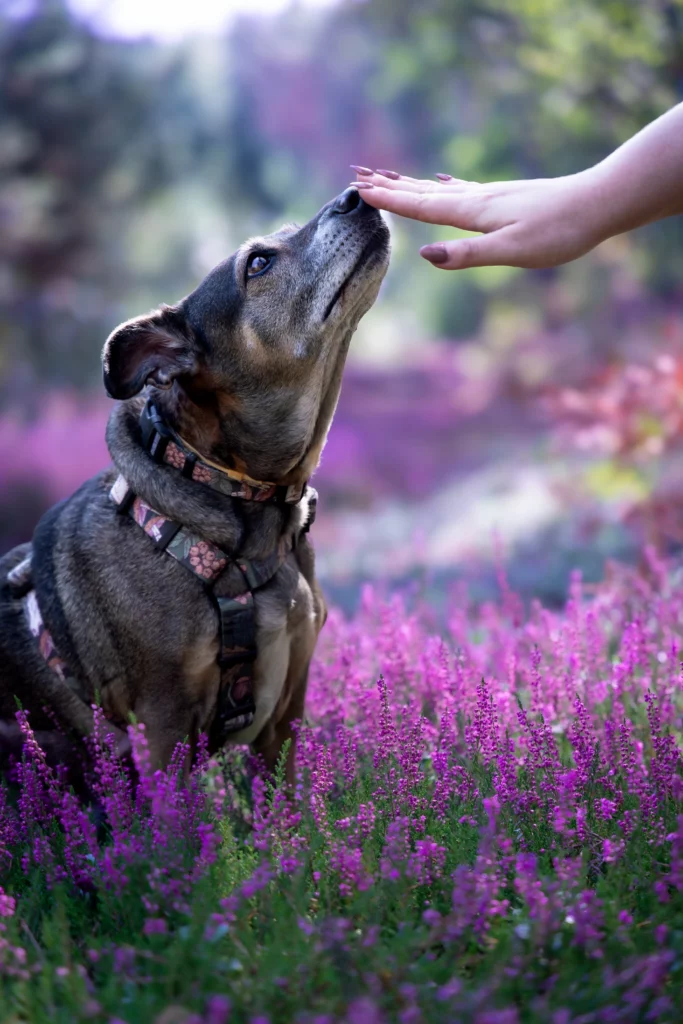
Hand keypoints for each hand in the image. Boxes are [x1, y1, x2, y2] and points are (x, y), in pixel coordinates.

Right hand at [349, 167, 607, 270]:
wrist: (597, 204)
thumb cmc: (557, 233)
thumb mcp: (511, 252)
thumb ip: (467, 254)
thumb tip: (425, 254)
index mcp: (474, 212)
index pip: (422, 206)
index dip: (391, 201)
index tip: (360, 191)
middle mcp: (477, 198)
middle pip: (424, 192)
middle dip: (392, 187)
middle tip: (359, 176)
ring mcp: (491, 196)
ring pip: (439, 189)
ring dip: (411, 184)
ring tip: (388, 176)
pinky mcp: (504, 198)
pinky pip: (461, 190)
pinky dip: (442, 186)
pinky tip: (442, 182)